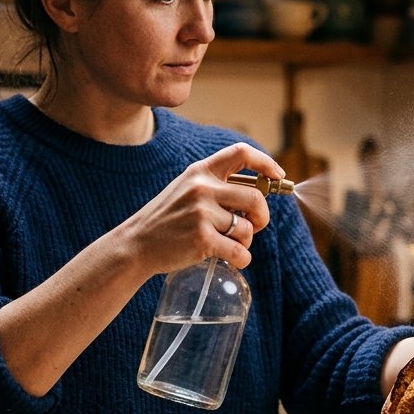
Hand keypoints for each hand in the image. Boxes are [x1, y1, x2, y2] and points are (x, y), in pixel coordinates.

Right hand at [114, 143, 284, 273]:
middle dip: (262, 216)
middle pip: (256, 198)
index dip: (265, 162)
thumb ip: (215, 187)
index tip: (278, 175)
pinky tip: (233, 260)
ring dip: (246, 241)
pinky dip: (242, 260)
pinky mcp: (202, 239)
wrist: (136, 245)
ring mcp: (202, 213)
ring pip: (248, 228)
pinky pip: (240, 252)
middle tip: (254, 226)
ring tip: (230, 245)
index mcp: (200, 171)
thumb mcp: (186, 190)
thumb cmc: (166, 220)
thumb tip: (258, 195)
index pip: (241, 153)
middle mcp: (202, 188)